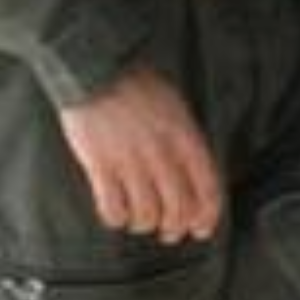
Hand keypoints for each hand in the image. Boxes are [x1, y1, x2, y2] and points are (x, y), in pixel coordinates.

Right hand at [58, 64, 222, 242]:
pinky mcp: (100, 165)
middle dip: (175, 228)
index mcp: (185, 137)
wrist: (92, 66)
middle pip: (178, 208)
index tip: (202, 229)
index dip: (207, 216)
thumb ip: (185, 140)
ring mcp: (130, 160)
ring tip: (140, 221)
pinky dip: (117, 219)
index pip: (207, 188)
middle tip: (169, 233)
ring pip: (147, 214)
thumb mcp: (175, 106)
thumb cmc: (133, 84)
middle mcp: (161, 153)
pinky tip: (116, 215)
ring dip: (145, 224)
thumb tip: (192, 177)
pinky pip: (113, 208)